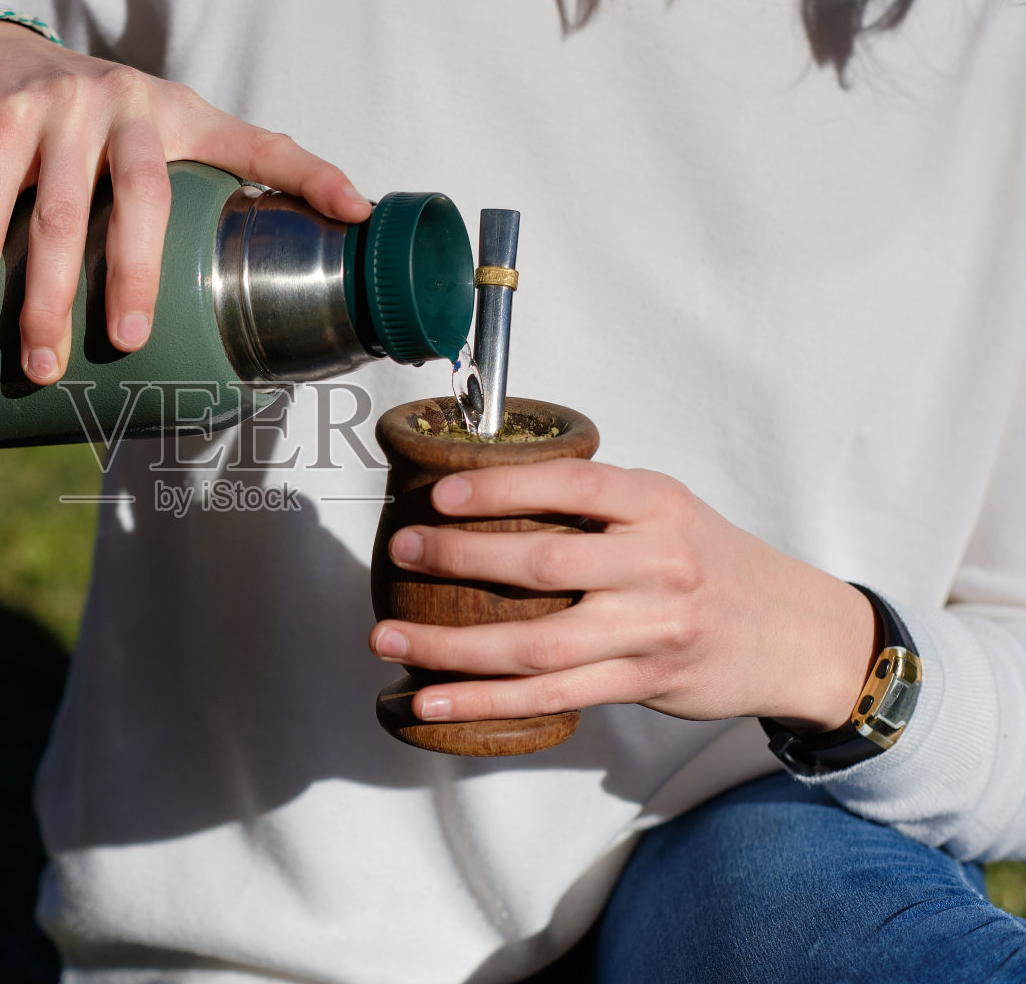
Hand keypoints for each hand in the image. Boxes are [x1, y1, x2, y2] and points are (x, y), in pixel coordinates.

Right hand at [0, 0, 372, 383]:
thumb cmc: (93, 124)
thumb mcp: (159, 136)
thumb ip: (213, 182)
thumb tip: (297, 250)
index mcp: (182, 115)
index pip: (258, 144)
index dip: (310, 174)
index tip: (354, 213)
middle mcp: (128, 103)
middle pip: (141, 197)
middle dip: (134, 275)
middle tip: (129, 344)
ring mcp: (59, 109)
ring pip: (54, 216)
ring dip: (43, 299)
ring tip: (41, 369)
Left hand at [368, 459, 877, 730]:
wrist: (796, 633)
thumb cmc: (713, 562)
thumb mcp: (668, 510)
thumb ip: (597, 503)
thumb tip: (491, 491)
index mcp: (657, 505)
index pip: (572, 485)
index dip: (501, 488)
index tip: (440, 493)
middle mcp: (657, 564)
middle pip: (544, 564)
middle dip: (460, 558)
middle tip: (401, 551)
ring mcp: (650, 629)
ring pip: (536, 644)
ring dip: (452, 645)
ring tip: (389, 636)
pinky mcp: (641, 682)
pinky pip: (550, 698)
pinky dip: (484, 701)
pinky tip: (433, 701)